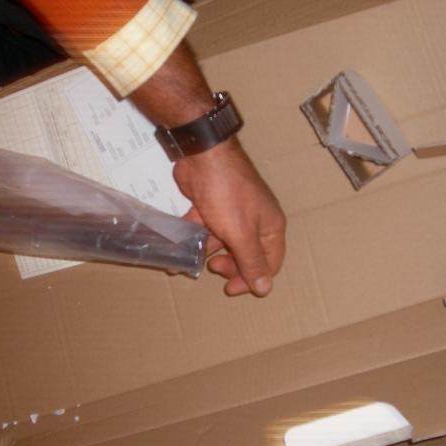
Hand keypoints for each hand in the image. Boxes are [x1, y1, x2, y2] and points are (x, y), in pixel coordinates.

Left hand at [173, 136, 285, 296]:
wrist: (204, 156)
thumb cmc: (228, 194)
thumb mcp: (241, 233)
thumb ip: (252, 262)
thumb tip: (265, 289)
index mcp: (270, 228)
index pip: (268, 263)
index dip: (251, 279)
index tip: (229, 288)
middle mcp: (254, 222)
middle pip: (245, 254)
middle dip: (229, 266)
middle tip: (213, 268)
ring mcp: (231, 213)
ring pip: (221, 243)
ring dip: (205, 254)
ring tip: (188, 260)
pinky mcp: (210, 206)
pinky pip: (203, 230)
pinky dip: (191, 238)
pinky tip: (175, 249)